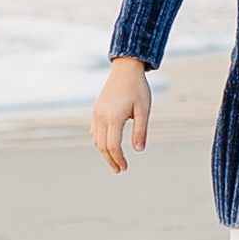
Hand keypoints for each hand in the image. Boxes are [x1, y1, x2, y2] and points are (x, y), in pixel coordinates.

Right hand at [90, 57, 152, 171]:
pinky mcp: (96, 110)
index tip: (125, 168)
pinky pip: (94, 131)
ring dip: (105, 151)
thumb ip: (140, 131)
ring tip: (115, 159)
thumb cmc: (137, 88)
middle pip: (102, 146)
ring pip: (96, 140)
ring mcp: (96, 113)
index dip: (118, 159)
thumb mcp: (144, 110)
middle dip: (110, 160)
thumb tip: (139, 150)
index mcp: (113, 117)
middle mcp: (101, 116)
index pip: (113, 146)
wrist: (126, 69)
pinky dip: (100, 141)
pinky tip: (109, 144)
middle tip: (119, 170)